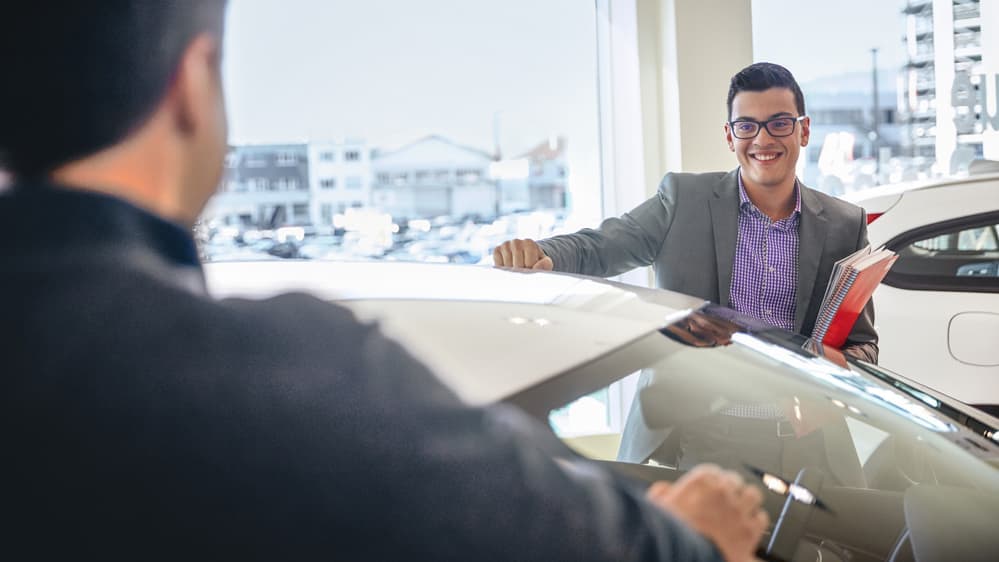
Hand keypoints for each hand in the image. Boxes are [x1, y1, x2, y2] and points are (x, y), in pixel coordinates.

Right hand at [492, 238, 552, 269]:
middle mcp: (516, 241)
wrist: (524, 257)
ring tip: (516, 269)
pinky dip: (503, 269)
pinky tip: (508, 267)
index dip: (530, 270)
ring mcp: (505, 245)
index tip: (531, 268)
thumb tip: (537, 267)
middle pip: (517, 265)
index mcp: (529, 243)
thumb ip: (546, 265)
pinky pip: (498, 264)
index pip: (529, 263)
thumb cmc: (536, 261)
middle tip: (523, 270)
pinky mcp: (496, 250)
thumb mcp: (545, 263)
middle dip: (521, 272)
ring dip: (512, 272)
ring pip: (507, 266)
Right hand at [646, 464, 767, 561]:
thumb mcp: (655, 506)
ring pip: (753, 496)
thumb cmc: (670, 533)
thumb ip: (662, 493)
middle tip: (724, 499)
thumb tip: (663, 489)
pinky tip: (749, 529)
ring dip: (747, 501)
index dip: (711, 480)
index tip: (708, 487)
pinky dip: (756, 524)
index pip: (713, 471)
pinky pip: (761, 521)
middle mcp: (724, 493)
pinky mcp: (750, 534)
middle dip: (731, 489)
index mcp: (701, 482)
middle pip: (736, 481)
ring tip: (741, 509)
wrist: (683, 556)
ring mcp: (740, 513)